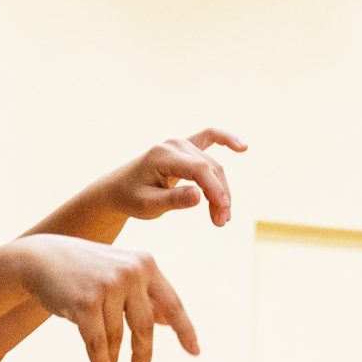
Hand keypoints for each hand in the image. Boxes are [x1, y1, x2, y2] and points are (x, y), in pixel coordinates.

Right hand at [10, 233, 199, 361]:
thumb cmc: (82, 270)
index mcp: (144, 264)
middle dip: (144, 353)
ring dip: (115, 357)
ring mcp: (108, 285)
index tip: (195, 352)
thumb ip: (143, 296)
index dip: (185, 330)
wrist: (38, 260)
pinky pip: (98, 342)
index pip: (172, 303)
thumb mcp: (118, 275)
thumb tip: (168, 323)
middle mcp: (130, 272)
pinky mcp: (85, 302)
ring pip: (118, 335)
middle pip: (145, 326)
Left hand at [81, 130, 245, 227]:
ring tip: (221, 218)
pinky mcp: (186, 146)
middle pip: (210, 169)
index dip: (215, 190)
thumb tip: (199, 196)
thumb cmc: (131, 198)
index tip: (222, 213)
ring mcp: (180, 143)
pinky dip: (226, 140)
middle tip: (221, 224)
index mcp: (163, 155)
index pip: (199, 170)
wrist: (118, 189)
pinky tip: (243, 148)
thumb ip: (173, 200)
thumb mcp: (148, 206)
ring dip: (222, 190)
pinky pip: (210, 137)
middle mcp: (174, 144)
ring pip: (213, 165)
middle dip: (220, 196)